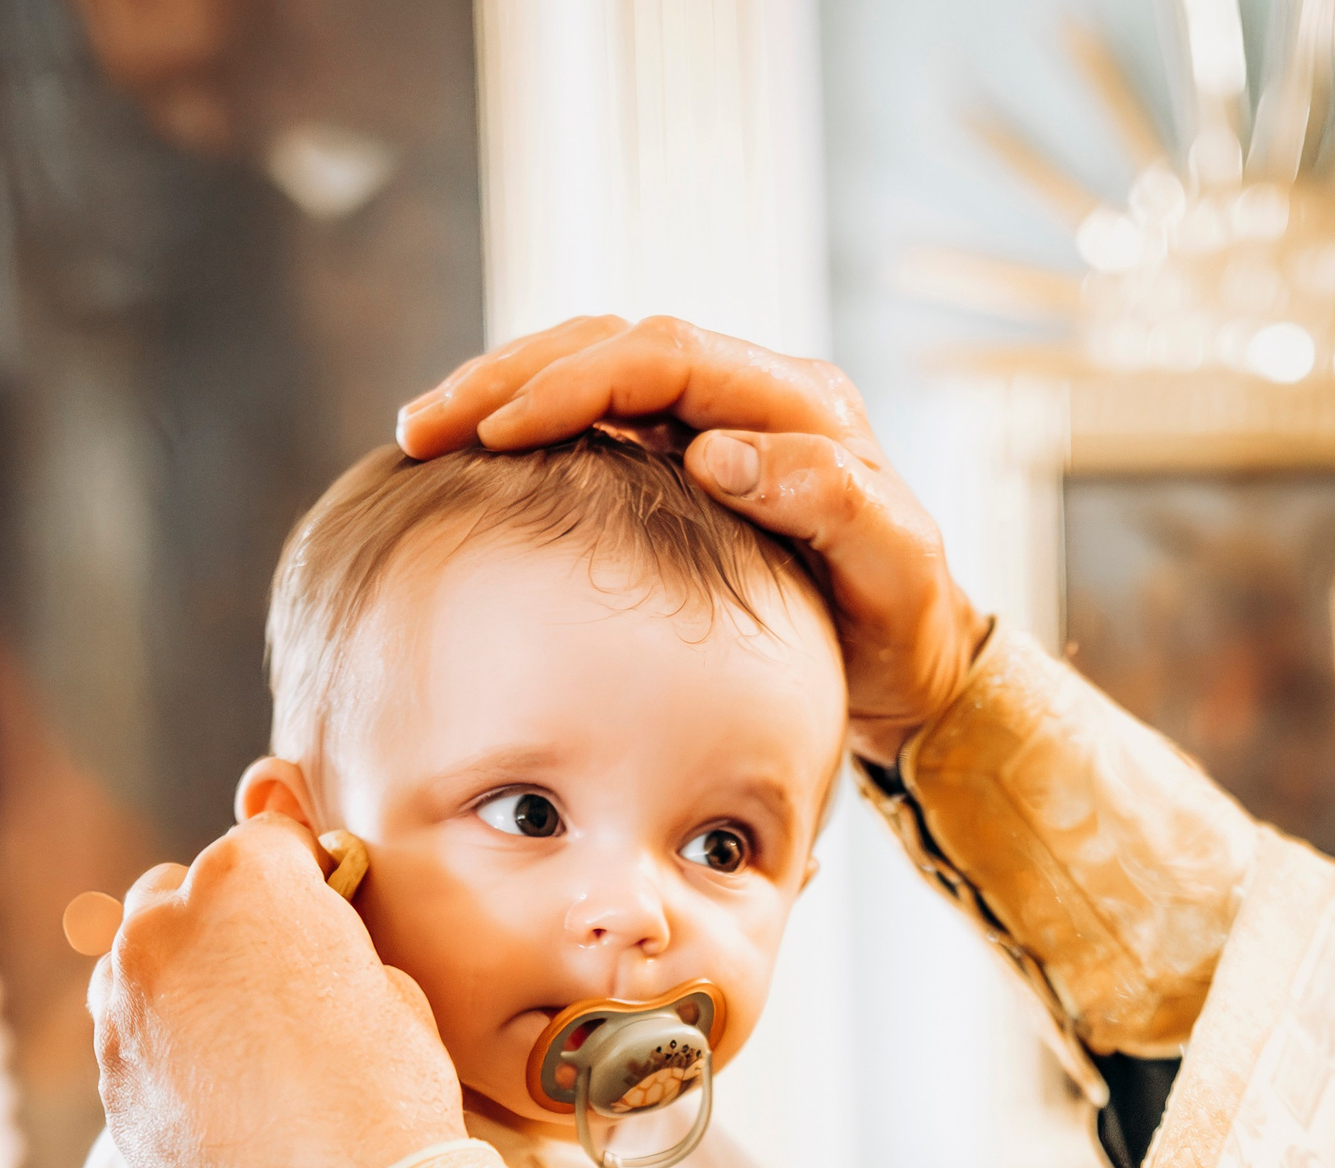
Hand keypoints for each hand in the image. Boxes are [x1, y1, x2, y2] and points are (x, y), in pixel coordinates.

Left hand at [87, 815, 463, 1167]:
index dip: (304, 870)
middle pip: (180, 891)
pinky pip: (132, 1037)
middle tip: (280, 969)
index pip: (268, 838)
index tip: (322, 894)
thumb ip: (330, 937)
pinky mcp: (110, 1083)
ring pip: (139, 963)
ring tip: (243, 1031)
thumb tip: (308, 938)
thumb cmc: (387, 1098)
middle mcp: (164, 930)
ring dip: (181, 977)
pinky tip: (221, 1085)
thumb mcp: (390, 988)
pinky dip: (166, 1045)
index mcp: (245, 882)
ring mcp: (125, 1009)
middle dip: (223, 917)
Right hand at [396, 315, 984, 763]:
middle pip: (612, 343)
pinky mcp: (682, 451)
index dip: (576, 384)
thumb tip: (721, 454)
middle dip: (511, 376)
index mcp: (800, 404)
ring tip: (421, 430)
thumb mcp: (893, 572)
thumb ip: (832, 504)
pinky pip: (594, 413)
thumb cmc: (901, 624)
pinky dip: (525, 423)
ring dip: (503, 390)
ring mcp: (714, 415)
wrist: (913, 658)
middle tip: (423, 424)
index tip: (500, 434)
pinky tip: (466, 457)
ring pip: (591, 365)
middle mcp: (753, 391)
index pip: (667, 358)